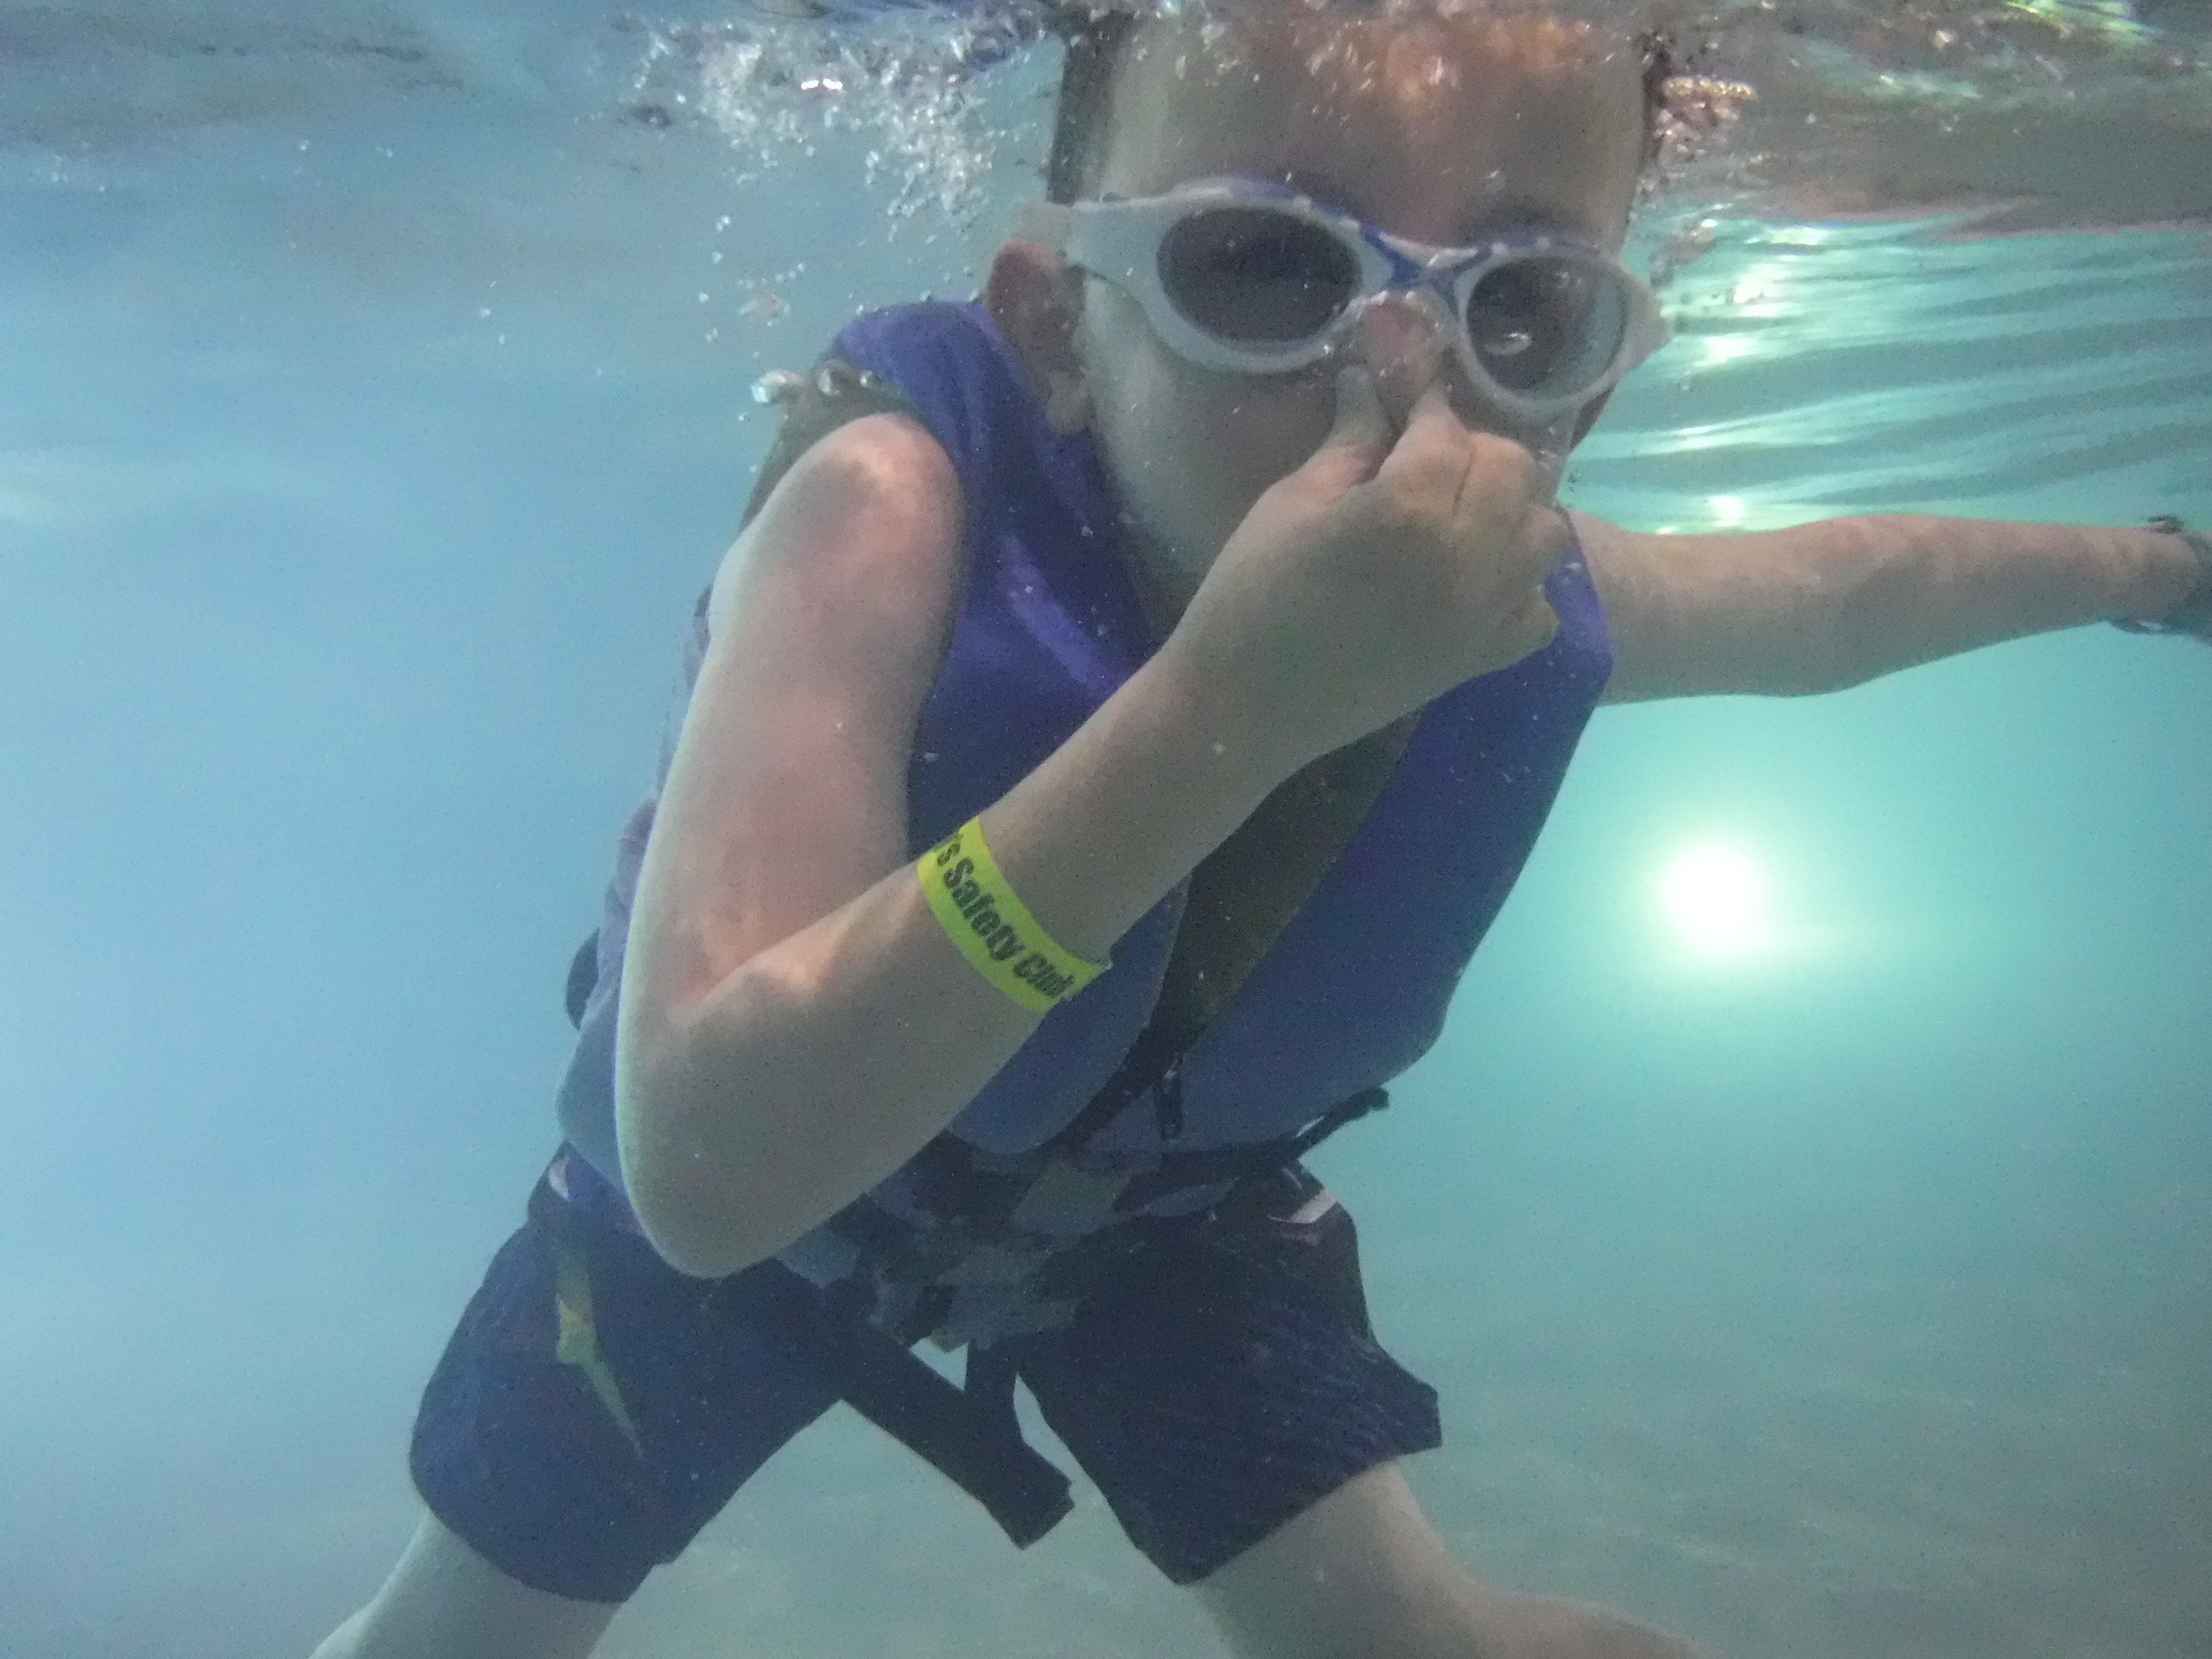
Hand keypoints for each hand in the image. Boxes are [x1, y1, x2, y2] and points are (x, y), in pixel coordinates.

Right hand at [1165, 365, 1565, 773]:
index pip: (1445, 426)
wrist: (1244, 707)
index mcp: (1406, 509)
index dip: (1425, 400)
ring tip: (1460, 513)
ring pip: (1546, 531)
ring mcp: (1483, 613)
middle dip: (1473, 450)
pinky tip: (1473, 578)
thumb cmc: (1250, 595)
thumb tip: (1374, 382)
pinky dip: (1520, 585)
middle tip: (1425, 455)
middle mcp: (1465, 557)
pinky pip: (1539, 608)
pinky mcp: (1483, 659)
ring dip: (1511, 510)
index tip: (1408, 390)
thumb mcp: (1291, 502)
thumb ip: (1351, 440)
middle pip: (1513, 468)